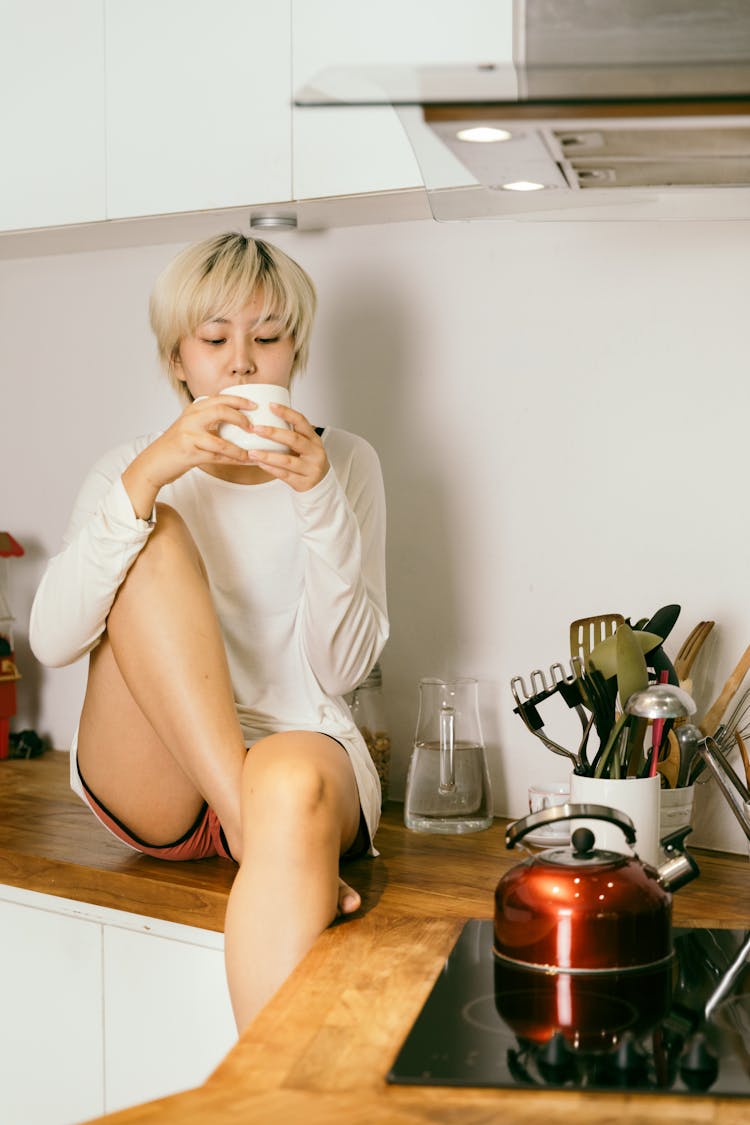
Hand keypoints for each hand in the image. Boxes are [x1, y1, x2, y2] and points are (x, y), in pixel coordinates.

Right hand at [123, 394, 253, 516]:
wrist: (153, 463)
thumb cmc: (175, 446)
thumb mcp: (191, 426)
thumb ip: (208, 420)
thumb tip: (236, 420)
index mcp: (193, 409)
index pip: (219, 398)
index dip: (239, 400)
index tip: (254, 405)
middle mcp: (191, 419)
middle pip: (220, 411)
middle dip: (241, 418)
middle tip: (254, 427)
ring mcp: (189, 436)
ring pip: (221, 442)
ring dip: (239, 450)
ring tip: (253, 453)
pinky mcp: (189, 454)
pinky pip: (216, 458)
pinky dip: (232, 461)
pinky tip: (243, 463)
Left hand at [246, 403, 329, 492]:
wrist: (321, 484)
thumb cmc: (308, 461)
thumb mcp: (305, 445)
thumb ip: (291, 434)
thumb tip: (266, 418)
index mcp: (314, 439)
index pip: (301, 421)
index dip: (286, 412)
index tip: (271, 405)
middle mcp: (315, 452)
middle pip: (294, 439)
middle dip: (273, 433)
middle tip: (256, 429)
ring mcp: (311, 468)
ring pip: (287, 460)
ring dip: (268, 455)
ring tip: (252, 452)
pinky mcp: (304, 482)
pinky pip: (285, 475)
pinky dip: (271, 469)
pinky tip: (260, 464)